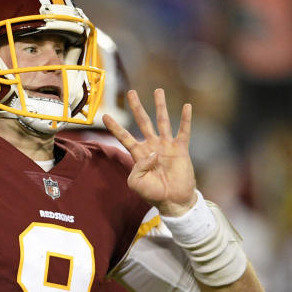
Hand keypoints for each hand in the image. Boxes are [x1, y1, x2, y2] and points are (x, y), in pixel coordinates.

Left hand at [103, 88, 196, 215]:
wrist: (173, 201)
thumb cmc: (153, 194)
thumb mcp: (136, 183)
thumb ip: (139, 167)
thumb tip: (152, 152)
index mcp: (139, 154)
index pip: (124, 137)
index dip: (115, 127)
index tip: (104, 116)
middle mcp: (152, 146)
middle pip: (143, 121)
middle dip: (136, 107)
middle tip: (131, 92)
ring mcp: (166, 146)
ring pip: (162, 121)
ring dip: (160, 105)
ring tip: (158, 90)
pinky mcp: (181, 149)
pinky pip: (183, 131)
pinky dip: (185, 119)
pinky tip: (187, 106)